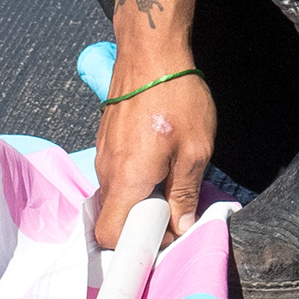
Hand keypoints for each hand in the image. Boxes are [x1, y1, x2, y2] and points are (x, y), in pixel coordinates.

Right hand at [91, 60, 215, 247]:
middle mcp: (107, 171)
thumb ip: (185, 194)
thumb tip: (181, 227)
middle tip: (176, 211)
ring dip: (142, 198)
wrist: (150, 51)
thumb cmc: (175, 97)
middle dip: (144, 223)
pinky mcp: (107, 140)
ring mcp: (103, 154)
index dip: (137, 247)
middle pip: (114, 217)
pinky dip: (137, 178)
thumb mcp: (195, 150)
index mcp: (127, 180)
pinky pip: (118, 173)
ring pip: (118, 195)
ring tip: (173, 181)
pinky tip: (162, 160)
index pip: (111, 235)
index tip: (166, 238)